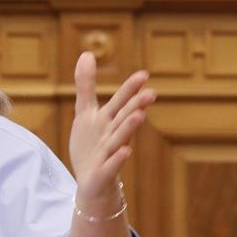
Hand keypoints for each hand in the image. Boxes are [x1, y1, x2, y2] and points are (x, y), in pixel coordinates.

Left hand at [68, 52, 156, 206]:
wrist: (91, 183)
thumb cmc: (92, 145)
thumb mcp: (85, 113)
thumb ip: (86, 85)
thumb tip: (87, 53)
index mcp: (109, 120)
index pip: (120, 102)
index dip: (130, 89)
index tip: (143, 75)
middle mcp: (112, 135)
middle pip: (124, 118)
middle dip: (136, 106)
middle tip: (151, 93)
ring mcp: (110, 154)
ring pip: (120, 139)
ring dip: (129, 128)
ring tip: (139, 116)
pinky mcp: (104, 172)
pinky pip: (112, 166)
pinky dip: (118, 158)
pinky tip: (126, 151)